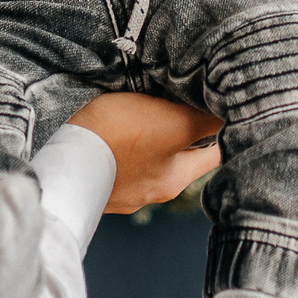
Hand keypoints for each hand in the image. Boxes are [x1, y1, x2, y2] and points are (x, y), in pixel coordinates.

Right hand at [67, 91, 223, 213]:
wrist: (64, 162)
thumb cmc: (119, 140)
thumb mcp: (173, 123)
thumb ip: (206, 121)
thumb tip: (233, 115)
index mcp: (176, 179)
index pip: (213, 154)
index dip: (221, 133)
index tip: (223, 113)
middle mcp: (152, 191)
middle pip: (177, 158)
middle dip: (179, 134)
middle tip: (176, 105)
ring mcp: (121, 193)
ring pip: (144, 162)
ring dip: (144, 143)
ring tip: (136, 116)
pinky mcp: (94, 185)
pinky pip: (114, 165)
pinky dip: (117, 151)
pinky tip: (107, 136)